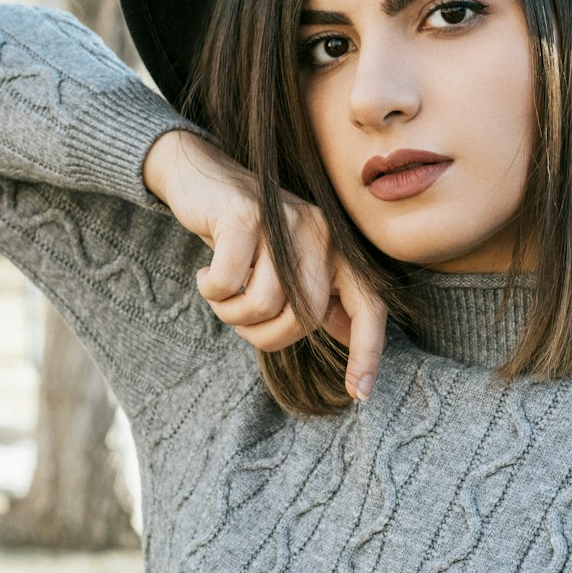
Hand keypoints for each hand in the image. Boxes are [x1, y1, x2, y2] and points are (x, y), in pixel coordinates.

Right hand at [143, 130, 385, 400]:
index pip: (369, 304)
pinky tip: (205, 274)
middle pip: (306, 314)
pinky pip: (228, 283)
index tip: (360, 393)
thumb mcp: (290, 265)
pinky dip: (211, 290)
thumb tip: (351, 336)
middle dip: (267, 334)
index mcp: (337, 248)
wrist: (202, 180)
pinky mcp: (243, 215)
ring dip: (232, 314)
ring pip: (265, 302)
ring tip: (221, 294)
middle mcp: (320, 231)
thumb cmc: (248, 235)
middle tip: (241, 321)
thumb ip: (320, 296)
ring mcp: (284, 220)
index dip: (368, 350)